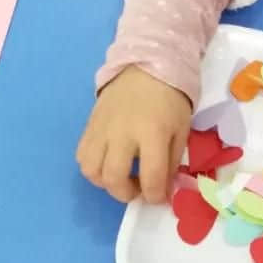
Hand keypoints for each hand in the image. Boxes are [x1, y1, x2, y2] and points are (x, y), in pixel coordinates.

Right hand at [77, 66, 191, 203]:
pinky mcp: (90, 124)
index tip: (159, 197)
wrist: (146, 65)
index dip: (155, 196)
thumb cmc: (170, 98)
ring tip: (120, 175)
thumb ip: (171, 162)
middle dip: (127, 194)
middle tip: (138, 188)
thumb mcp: (181, 130)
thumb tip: (163, 190)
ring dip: (106, 182)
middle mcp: (123, 132)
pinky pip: (82, 155)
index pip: (150, 178)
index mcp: (152, 132)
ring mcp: (102, 128)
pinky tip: (107, 162)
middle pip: (114, 178)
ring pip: (91, 170)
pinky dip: (93, 167)